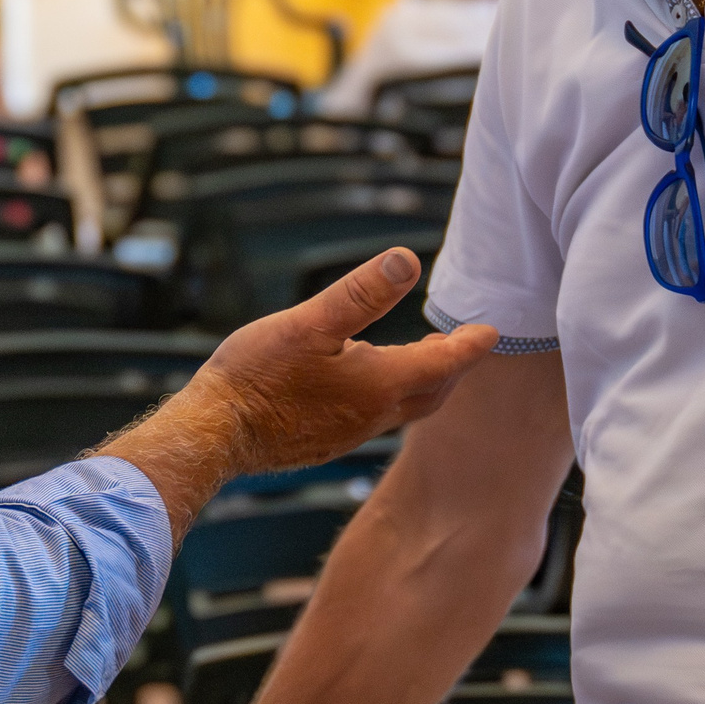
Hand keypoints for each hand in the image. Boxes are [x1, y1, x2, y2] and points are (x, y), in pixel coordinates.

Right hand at [105, 249, 499, 521]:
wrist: (213, 435)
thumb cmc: (256, 376)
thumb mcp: (309, 322)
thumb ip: (361, 293)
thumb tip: (409, 260)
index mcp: (378, 385)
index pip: (443, 363)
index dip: (470, 345)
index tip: (491, 331)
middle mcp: (373, 417)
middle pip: (431, 392)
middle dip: (451, 367)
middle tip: (461, 342)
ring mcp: (349, 435)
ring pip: (404, 409)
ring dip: (421, 383)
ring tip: (419, 356)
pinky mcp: (325, 443)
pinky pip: (375, 421)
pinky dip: (390, 398)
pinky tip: (366, 384)